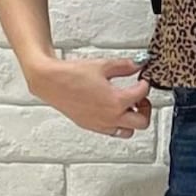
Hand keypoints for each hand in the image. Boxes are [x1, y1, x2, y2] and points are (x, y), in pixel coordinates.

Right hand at [26, 55, 151, 137]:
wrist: (50, 81)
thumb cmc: (71, 75)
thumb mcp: (103, 65)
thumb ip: (124, 66)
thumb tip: (137, 64)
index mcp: (116, 101)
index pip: (142, 94)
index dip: (145, 84)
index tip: (142, 79)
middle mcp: (111, 117)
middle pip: (142, 122)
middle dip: (146, 109)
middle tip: (141, 98)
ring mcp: (101, 124)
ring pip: (128, 131)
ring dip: (132, 120)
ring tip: (127, 106)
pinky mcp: (92, 126)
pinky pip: (112, 132)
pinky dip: (117, 123)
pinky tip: (112, 110)